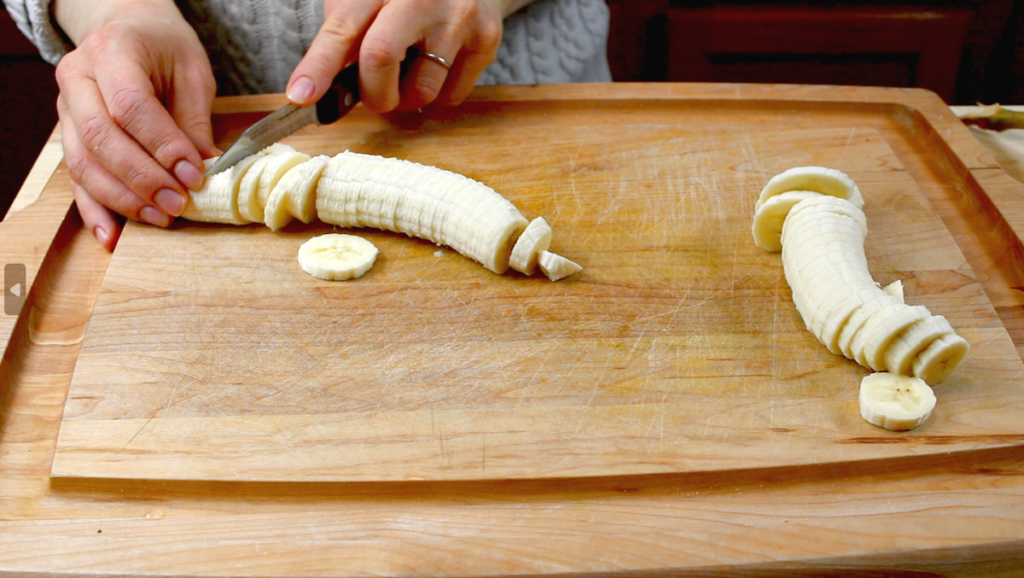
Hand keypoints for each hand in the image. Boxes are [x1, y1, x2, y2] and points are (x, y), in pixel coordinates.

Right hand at [53, 0, 216, 249]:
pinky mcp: (68, 136)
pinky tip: (112, 237)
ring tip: (161, 219)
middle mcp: (77, 79)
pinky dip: (95, 211)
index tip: (194, 175)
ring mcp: (66, 110)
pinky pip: (75, 179)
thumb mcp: (192, 71)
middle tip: (179, 203)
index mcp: (111, 52)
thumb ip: (193, 119)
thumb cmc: (165, 48)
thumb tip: (205, 170)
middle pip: (101, 138)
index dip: (163, 146)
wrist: (128, 30)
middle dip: (143, 178)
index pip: (131, 106)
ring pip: (83, 163)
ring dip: (123, 199)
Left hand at [287, 0, 531, 113]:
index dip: (319, 66)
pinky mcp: (485, 38)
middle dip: (373, 93)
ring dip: (408, 99)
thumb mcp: (366, 1)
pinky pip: (451, 95)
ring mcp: (456, 16)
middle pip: (380, 57)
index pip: (342, 29)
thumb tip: (322, 90)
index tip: (301, 96)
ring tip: (412, 75)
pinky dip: (438, 94)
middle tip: (375, 98)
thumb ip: (346, 37)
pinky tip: (439, 66)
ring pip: (422, 89)